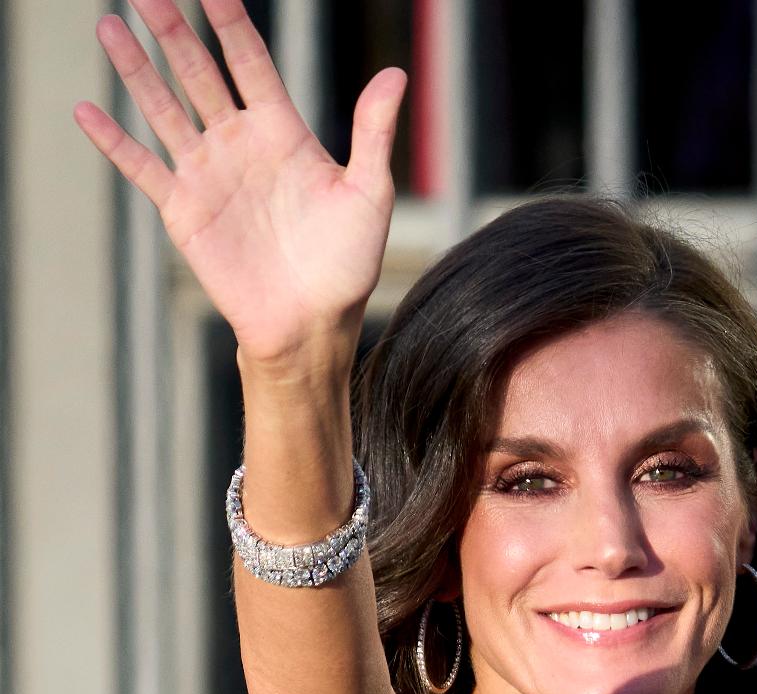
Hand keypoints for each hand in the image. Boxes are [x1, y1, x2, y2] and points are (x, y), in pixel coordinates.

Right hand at [74, 0, 407, 364]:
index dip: (230, 21)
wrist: (312, 325)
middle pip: (198, 72)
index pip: (251, 62)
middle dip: (172, 30)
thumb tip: (396, 74)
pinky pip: (141, 167)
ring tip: (108, 26)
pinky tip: (86, 110)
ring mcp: (208, 175)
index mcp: (283, 132)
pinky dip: (113, 141)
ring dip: (135, 68)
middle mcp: (240, 145)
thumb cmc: (346, 266)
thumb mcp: (368, 195)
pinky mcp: (184, 210)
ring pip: (163, 108)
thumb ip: (373, 133)